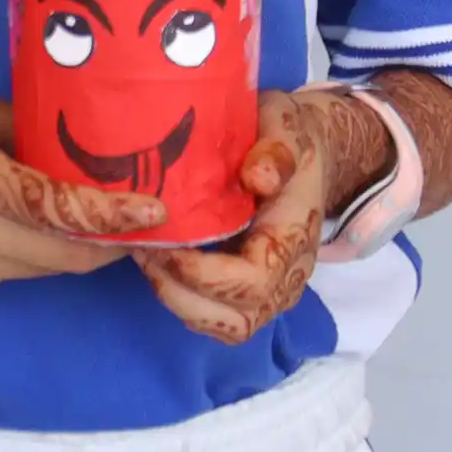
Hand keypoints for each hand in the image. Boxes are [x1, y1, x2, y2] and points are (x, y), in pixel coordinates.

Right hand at [0, 91, 170, 297]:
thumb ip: (19, 129)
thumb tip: (70, 148)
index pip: (59, 208)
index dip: (113, 215)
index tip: (157, 212)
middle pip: (67, 255)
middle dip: (108, 241)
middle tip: (138, 219)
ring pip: (43, 269)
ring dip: (67, 247)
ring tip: (78, 217)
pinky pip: (10, 274)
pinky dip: (25, 252)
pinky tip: (8, 224)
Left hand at [137, 88, 380, 343]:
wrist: (309, 152)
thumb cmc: (290, 137)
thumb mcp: (286, 125)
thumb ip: (277, 150)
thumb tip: (258, 178)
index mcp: (294, 239)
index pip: (253, 282)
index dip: (204, 275)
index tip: (164, 244)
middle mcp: (288, 276)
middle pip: (238, 319)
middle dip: (181, 292)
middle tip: (143, 250)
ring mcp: (272, 289)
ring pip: (227, 326)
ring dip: (179, 301)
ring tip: (147, 259)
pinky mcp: (253, 291)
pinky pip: (219, 317)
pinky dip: (185, 301)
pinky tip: (159, 265)